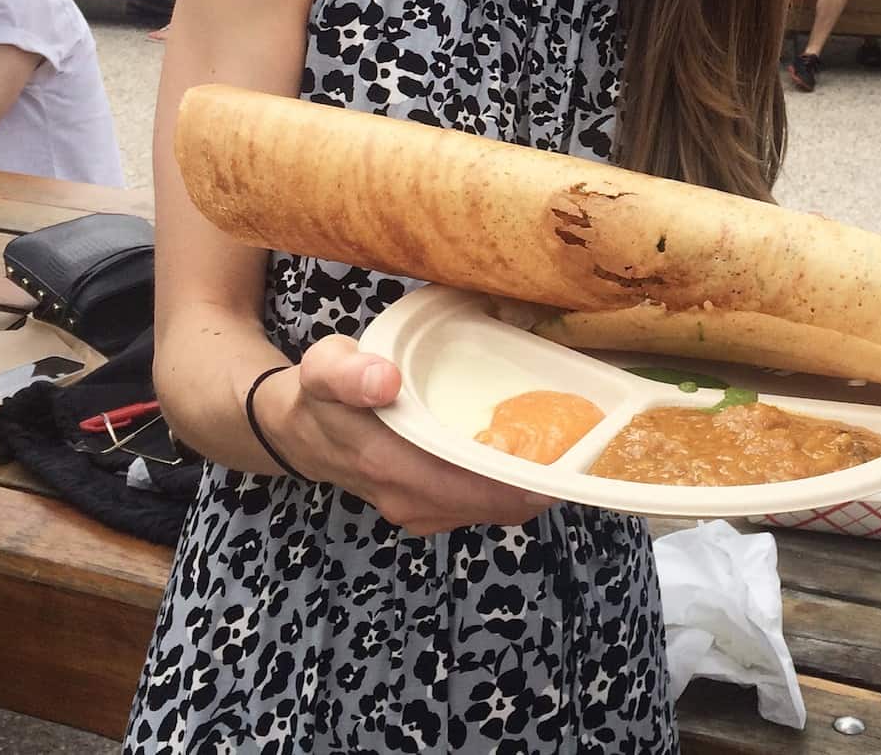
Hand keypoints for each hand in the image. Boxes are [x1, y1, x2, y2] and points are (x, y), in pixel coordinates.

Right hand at [255, 336, 555, 533]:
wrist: (297, 430)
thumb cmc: (321, 393)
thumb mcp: (323, 367)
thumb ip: (348, 371)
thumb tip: (384, 380)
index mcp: (393, 466)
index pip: (475, 487)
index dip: (527, 477)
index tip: (570, 453)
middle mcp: (410, 501)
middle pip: (494, 503)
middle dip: (541, 479)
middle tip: (584, 443)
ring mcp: (418, 512)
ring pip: (490, 510)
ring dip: (528, 485)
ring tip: (565, 445)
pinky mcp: (425, 511)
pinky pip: (477, 507)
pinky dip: (507, 488)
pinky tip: (528, 457)